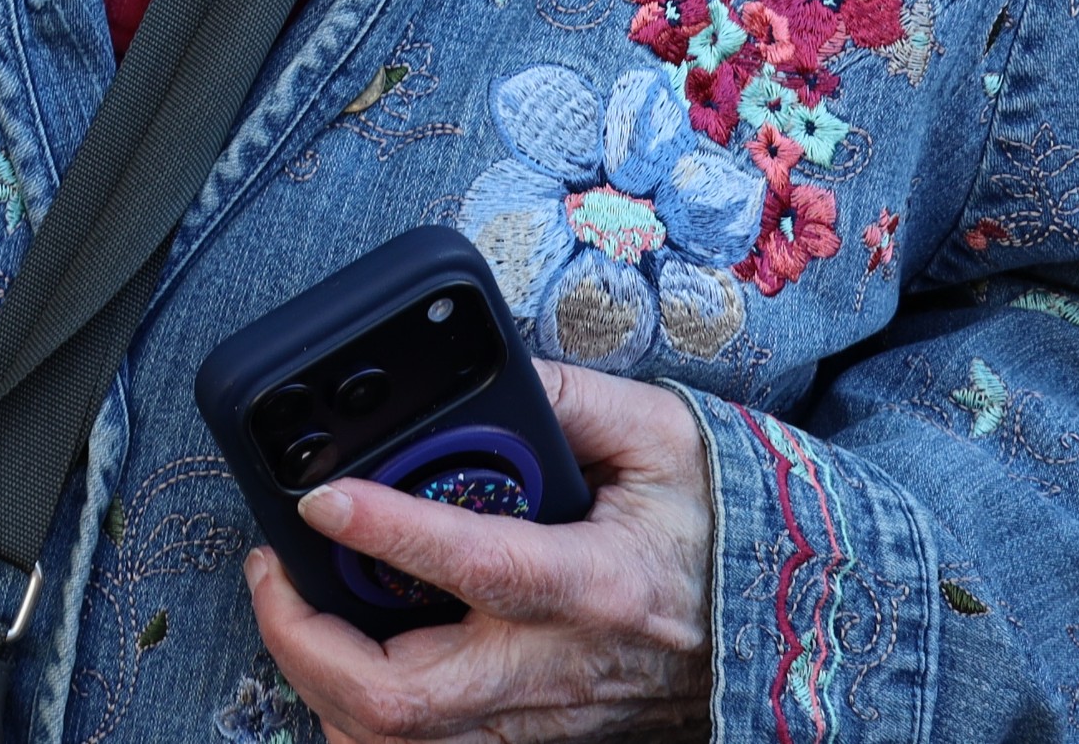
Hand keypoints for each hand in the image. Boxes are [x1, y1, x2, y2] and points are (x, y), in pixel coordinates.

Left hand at [245, 363, 711, 743]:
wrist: (805, 628)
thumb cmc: (732, 527)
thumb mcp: (663, 435)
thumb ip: (566, 396)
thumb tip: (486, 371)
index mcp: (599, 584)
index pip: (480, 568)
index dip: (387, 531)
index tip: (321, 495)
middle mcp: (562, 669)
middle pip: (404, 701)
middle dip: (305, 641)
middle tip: (273, 568)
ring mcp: (546, 720)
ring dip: (321, 687)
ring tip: (295, 610)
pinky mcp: (540, 741)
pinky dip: (363, 718)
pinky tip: (342, 659)